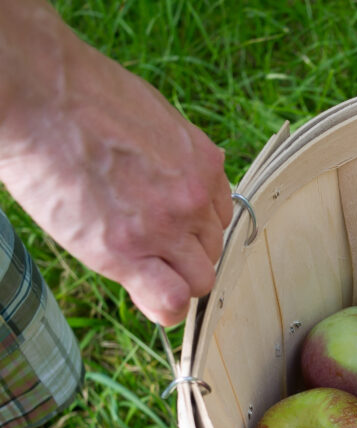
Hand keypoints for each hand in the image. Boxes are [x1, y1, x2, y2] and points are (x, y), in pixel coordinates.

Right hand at [0, 1, 231, 325]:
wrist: (38, 93)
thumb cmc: (80, 97)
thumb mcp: (151, 118)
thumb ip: (173, 158)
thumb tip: (169, 183)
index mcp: (204, 163)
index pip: (219, 217)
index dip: (192, 228)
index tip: (166, 227)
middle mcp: (195, 198)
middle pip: (211, 250)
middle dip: (183, 253)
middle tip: (141, 242)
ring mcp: (166, 226)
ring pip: (198, 279)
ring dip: (173, 278)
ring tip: (133, 260)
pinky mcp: (128, 249)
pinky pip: (171, 300)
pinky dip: (165, 306)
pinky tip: (146, 293)